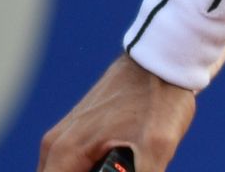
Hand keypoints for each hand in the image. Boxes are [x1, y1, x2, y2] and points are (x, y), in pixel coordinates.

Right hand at [37, 55, 195, 171]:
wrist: (167, 62)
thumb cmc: (159, 100)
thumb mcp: (157, 147)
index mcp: (65, 151)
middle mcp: (57, 144)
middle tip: (122, 167)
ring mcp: (67, 136)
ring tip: (125, 163)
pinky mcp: (81, 132)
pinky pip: (78, 164)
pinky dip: (95, 169)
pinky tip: (124, 163)